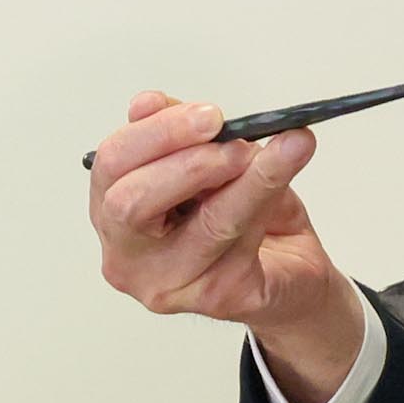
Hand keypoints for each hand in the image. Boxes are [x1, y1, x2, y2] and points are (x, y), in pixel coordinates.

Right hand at [89, 91, 363, 402]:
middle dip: (189, 161)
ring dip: (249, 179)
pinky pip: (246, 242)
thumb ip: (179, 136)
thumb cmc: (242, 216)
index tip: (207, 115)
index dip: (156, 133)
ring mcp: (168, 285)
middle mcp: (128, 256)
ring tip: (284, 148)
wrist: (291, 270)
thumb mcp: (209, 163)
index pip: (112, 165)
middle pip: (133, 203)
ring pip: (206, 224)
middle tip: (236, 141)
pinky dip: (270, 200)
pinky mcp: (218, 299)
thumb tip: (149, 103)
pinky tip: (288, 174)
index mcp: (113, 211)